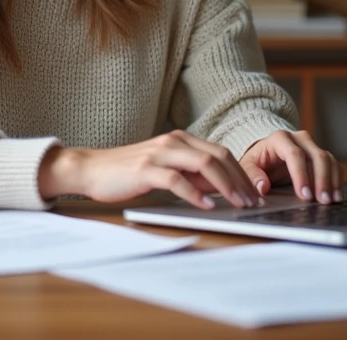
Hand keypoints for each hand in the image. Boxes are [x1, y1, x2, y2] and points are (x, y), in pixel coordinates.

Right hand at [38, 130, 260, 209]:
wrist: (91, 169)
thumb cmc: (128, 173)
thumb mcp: (166, 171)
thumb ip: (191, 175)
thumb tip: (221, 188)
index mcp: (180, 140)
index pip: (221, 153)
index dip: (241, 173)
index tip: (254, 193)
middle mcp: (173, 141)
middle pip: (218, 156)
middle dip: (240, 180)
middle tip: (253, 201)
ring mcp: (160, 153)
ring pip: (203, 164)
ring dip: (226, 185)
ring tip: (238, 203)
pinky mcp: (146, 169)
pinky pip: (177, 179)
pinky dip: (195, 193)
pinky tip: (207, 205)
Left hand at [239, 129, 344, 203]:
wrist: (267, 154)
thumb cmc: (258, 160)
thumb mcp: (248, 165)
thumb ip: (252, 175)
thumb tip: (262, 187)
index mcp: (280, 138)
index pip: (294, 154)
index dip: (301, 175)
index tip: (304, 195)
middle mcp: (300, 139)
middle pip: (316, 156)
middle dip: (321, 180)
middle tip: (322, 201)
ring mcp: (313, 146)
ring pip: (329, 160)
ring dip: (332, 181)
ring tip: (332, 201)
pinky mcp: (321, 156)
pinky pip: (334, 165)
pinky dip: (337, 180)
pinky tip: (337, 196)